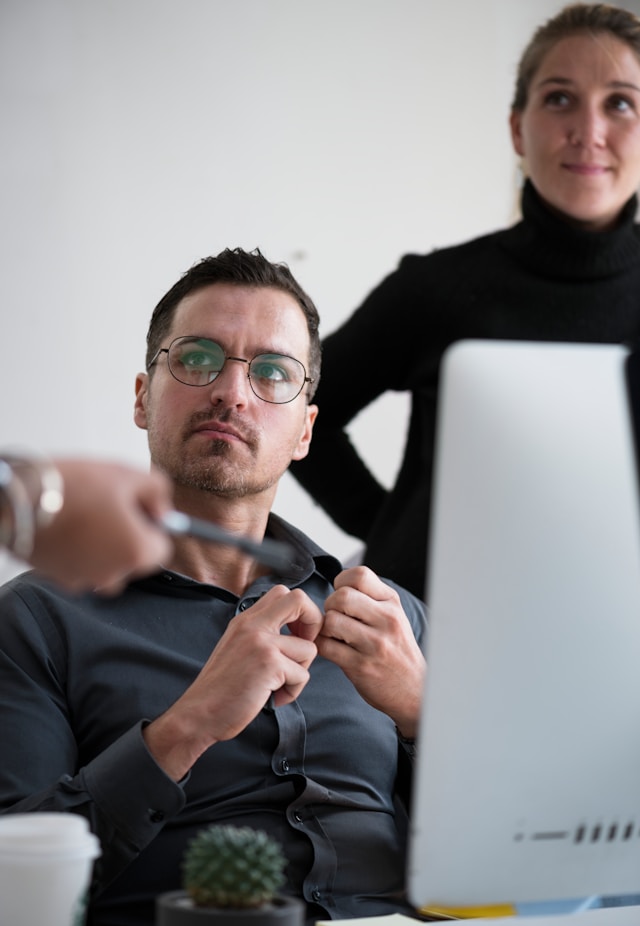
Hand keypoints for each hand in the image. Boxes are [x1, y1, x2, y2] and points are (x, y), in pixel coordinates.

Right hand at [29, 460, 173, 592]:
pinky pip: (78, 566)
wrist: (18, 500)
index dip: (150, 525)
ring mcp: (84, 581)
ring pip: (105, 564)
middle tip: (106, 507)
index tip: (136, 508)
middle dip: (125, 536)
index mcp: (137, 553)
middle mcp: (114, 576)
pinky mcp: (58, 580)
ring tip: (83, 515)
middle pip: (132, 559)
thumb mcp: (127, 474)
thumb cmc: (73, 487)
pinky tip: (65, 525)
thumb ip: (158, 491)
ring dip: (100, 545)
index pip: (161, 548)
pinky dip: (76, 550)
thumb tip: (163, 510)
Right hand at [143, 585, 322, 779]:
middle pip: (299, 599)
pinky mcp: (269, 664)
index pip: (282, 593)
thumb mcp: (237, 647)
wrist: (199, 712)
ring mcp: (261, 642)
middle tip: (303, 649)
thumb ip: (261, 634)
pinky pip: (302, 675)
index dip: (300, 612)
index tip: (296, 636)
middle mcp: (253, 625)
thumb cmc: (221, 687)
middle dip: (314, 623)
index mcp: (246, 619)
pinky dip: (292, 692)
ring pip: (309, 649)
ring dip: (300, 672)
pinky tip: (273, 697)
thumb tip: (296, 635)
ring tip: (278, 686)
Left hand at [318, 566, 424, 737]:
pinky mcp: (360, 666)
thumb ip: (370, 598)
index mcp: (392, 603)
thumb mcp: (393, 617)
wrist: (414, 690)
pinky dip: (322, 646)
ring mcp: (374, 644)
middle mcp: (386, 620)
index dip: (342, 582)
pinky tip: (332, 649)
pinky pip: (326, 647)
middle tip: (335, 618)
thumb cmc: (397, 650)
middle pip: (341, 596)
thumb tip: (337, 585)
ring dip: (324, 628)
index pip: (359, 574)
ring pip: (331, 621)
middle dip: (329, 606)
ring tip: (334, 635)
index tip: (343, 597)